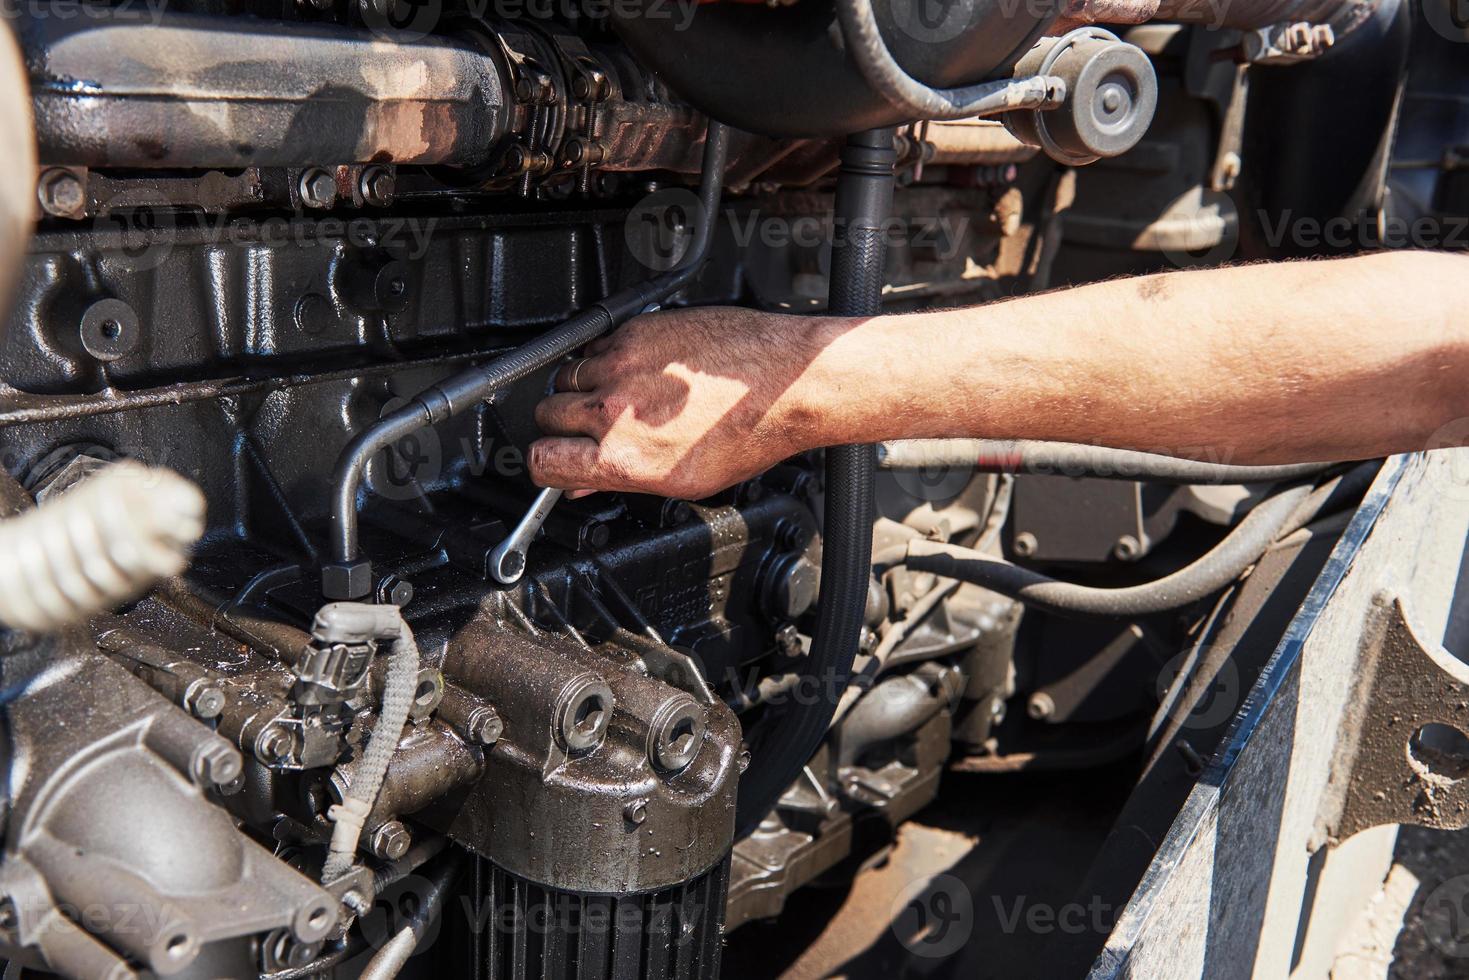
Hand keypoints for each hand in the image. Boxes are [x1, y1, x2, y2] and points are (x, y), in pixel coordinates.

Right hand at [529, 307, 833, 498]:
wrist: (785, 380)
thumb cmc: (748, 431)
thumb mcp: (683, 480)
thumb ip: (621, 480)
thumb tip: (583, 484)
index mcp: (623, 457)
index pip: (544, 461)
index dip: (547, 462)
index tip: (555, 458)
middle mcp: (614, 410)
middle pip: (546, 413)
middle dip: (561, 422)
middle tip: (590, 426)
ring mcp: (622, 365)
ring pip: (566, 374)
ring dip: (582, 386)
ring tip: (621, 395)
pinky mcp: (636, 331)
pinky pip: (596, 344)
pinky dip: (607, 356)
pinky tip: (640, 369)